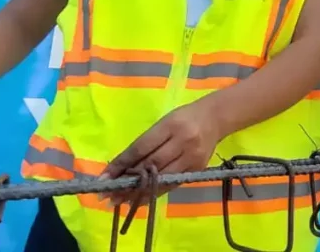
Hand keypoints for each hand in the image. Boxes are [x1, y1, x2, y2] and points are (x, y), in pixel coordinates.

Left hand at [101, 102, 220, 204]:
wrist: (216, 118)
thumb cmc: (183, 117)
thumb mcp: (163, 122)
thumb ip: (146, 143)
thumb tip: (121, 167)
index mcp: (170, 126)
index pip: (141, 148)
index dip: (121, 165)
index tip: (104, 178)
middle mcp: (182, 142)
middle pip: (150, 166)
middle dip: (127, 182)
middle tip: (108, 195)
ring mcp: (191, 158)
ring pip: (161, 179)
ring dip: (139, 192)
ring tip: (120, 201)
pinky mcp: (197, 170)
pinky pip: (172, 184)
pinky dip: (155, 193)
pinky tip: (141, 200)